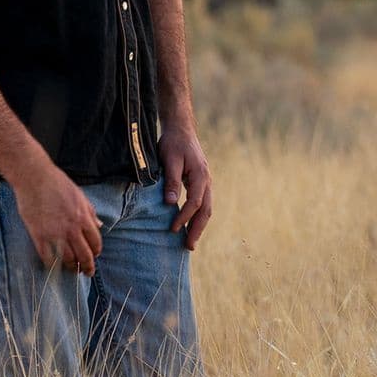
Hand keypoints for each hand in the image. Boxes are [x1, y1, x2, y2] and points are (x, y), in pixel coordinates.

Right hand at [12, 166, 102, 274]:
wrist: (34, 177)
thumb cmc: (56, 182)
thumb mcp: (79, 195)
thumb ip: (90, 211)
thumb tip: (99, 224)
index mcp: (83, 217)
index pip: (95, 242)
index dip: (96, 252)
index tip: (94, 256)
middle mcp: (72, 228)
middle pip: (84, 255)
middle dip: (87, 266)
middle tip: (86, 272)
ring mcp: (55, 233)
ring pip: (68, 259)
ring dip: (71, 267)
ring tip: (71, 269)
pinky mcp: (39, 235)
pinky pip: (48, 257)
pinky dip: (52, 264)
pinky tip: (53, 265)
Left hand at [159, 124, 212, 250]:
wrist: (180, 129)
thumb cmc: (173, 143)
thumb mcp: (169, 160)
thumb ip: (171, 181)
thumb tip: (171, 204)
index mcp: (200, 175)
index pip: (195, 203)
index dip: (184, 217)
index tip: (172, 229)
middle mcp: (207, 180)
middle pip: (206, 210)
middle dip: (197, 229)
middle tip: (188, 247)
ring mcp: (206, 182)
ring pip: (207, 208)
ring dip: (199, 226)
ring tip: (190, 242)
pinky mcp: (200, 182)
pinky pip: (203, 203)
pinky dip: (198, 216)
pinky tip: (189, 225)